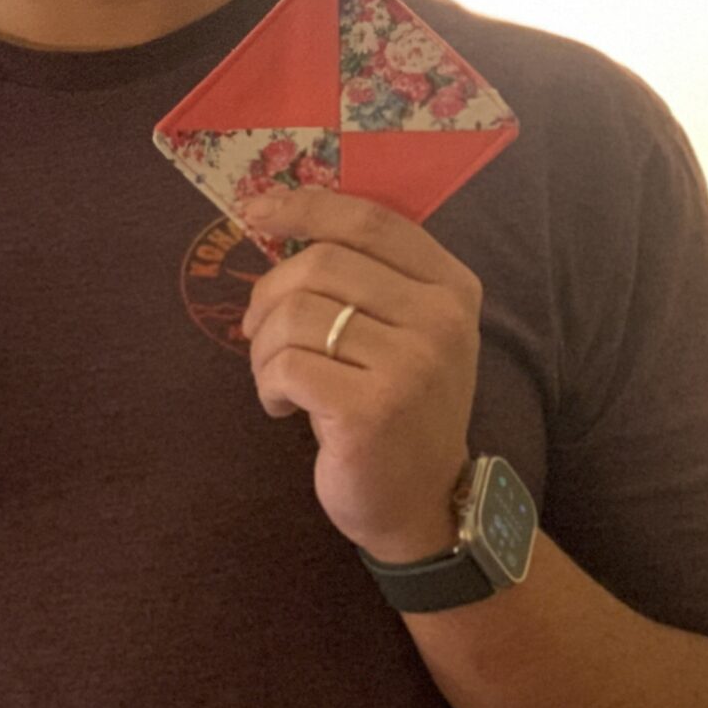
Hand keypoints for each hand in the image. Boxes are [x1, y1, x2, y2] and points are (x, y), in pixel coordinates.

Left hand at [239, 190, 478, 563]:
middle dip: (269, 296)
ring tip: (277, 379)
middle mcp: (441, 319)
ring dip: (263, 348)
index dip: (305, 207)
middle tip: (261, 336)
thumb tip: (278, 213)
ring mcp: (412, 364)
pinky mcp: (373, 408)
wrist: (421, 501)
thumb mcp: (402, 332)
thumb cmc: (396, 408)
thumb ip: (365, 277)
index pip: (370, 221)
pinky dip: (267, 384)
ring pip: (295, 314)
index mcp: (451, 287)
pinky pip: (285, 365)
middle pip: (320, 263)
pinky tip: (284, 407)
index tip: (255, 210)